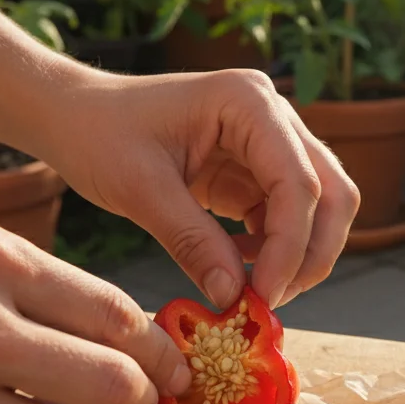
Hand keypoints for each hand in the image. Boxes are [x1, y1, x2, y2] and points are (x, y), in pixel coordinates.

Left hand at [37, 69, 360, 309]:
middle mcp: (272, 115)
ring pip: (319, 208)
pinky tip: (234, 266)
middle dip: (310, 253)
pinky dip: (273, 250)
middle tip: (271, 301)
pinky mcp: (254, 169)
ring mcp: (268, 141)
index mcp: (248, 102)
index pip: (298, 182)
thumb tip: (233, 298)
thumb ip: (191, 241)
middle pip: (332, 193)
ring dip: (296, 256)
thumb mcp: (139, 189)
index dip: (289, 246)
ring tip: (251, 291)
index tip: (262, 297)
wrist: (72, 115)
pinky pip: (286, 216)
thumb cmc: (97, 134)